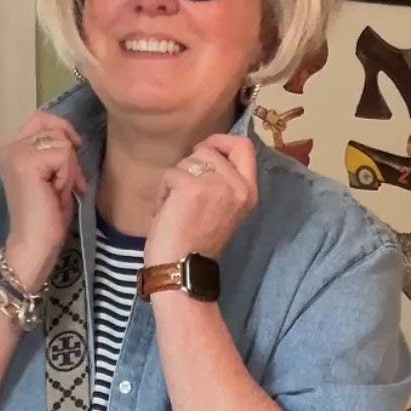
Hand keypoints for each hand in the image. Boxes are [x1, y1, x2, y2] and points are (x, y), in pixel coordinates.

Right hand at [0, 110, 86, 292]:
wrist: (33, 248)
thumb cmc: (47, 219)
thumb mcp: (55, 177)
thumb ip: (58, 153)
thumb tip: (74, 139)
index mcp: (14, 149)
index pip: (44, 119)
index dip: (64, 137)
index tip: (67, 168)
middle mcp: (10, 146)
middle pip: (56, 128)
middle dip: (68, 157)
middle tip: (60, 187)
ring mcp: (16, 152)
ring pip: (62, 141)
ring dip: (68, 170)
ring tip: (56, 193)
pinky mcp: (26, 162)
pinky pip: (64, 154)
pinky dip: (67, 177)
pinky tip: (55, 196)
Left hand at [143, 133, 257, 271]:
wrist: (181, 270)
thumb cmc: (196, 243)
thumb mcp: (221, 207)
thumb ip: (222, 181)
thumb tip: (204, 151)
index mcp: (248, 191)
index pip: (244, 146)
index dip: (221, 141)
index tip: (205, 149)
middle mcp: (237, 186)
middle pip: (208, 150)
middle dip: (190, 166)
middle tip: (184, 195)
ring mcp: (216, 185)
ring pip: (187, 160)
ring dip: (175, 180)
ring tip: (176, 208)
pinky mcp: (193, 187)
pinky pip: (171, 174)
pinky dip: (162, 192)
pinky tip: (166, 213)